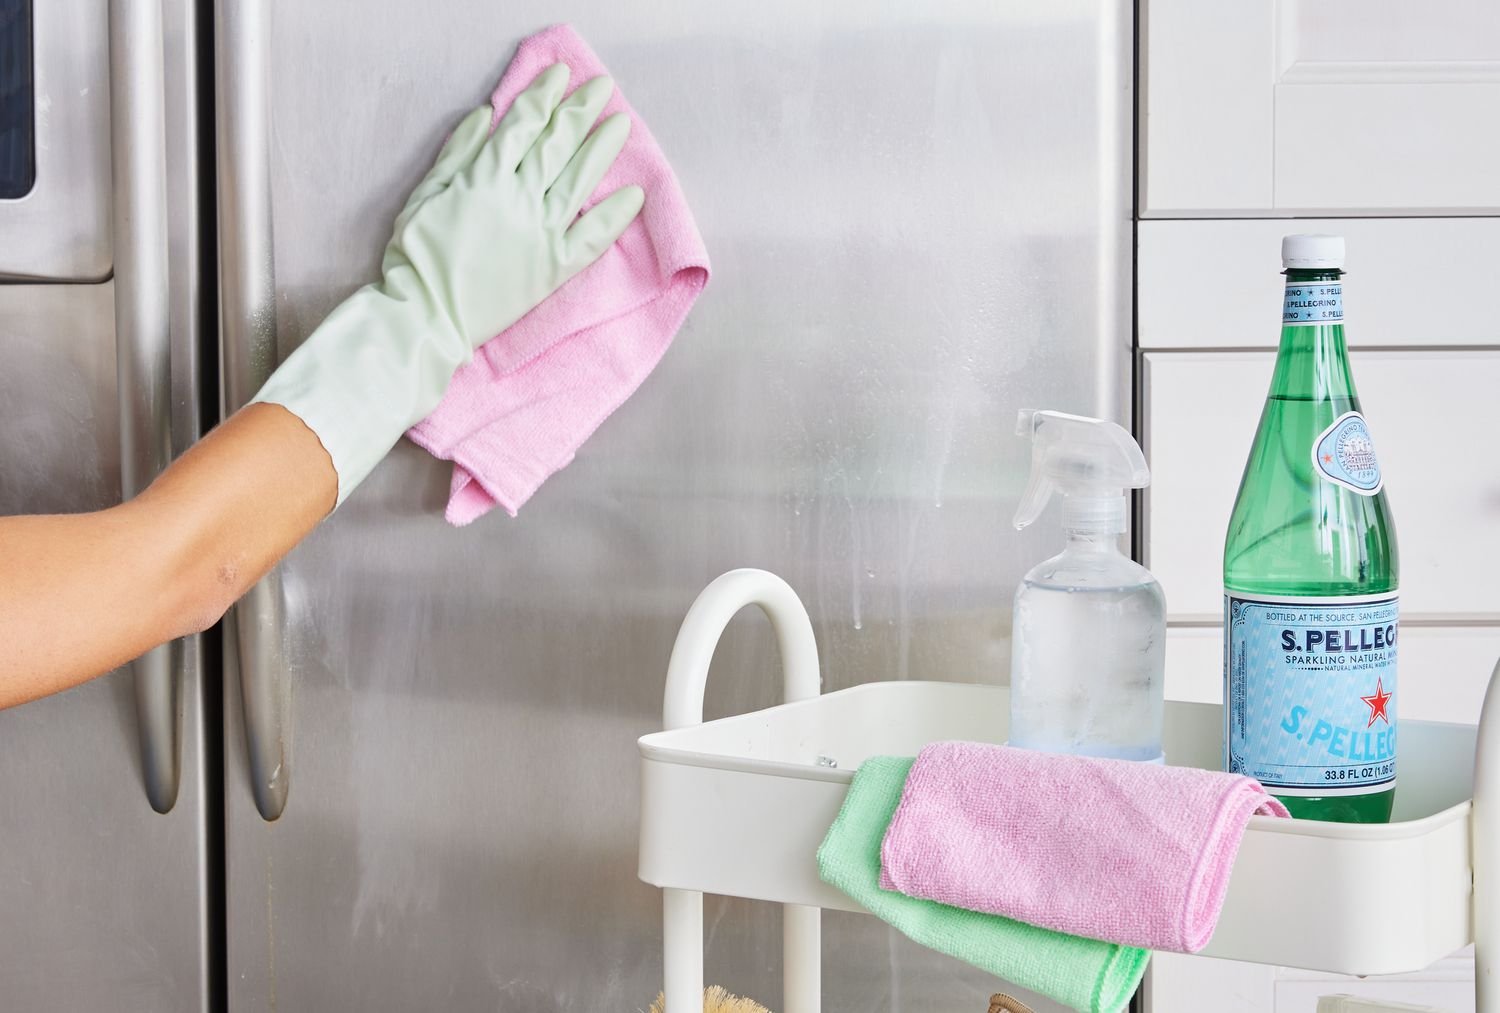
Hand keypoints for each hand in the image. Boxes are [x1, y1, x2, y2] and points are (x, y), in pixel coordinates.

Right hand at [252, 62, 643, 506]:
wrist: (425, 317)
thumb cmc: (414, 258)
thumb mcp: (422, 195)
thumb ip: (456, 154)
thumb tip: (487, 115)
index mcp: (483, 178)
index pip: (522, 125)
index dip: (543, 96)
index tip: (560, 74)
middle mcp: (518, 199)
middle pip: (557, 145)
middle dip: (580, 111)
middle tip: (603, 87)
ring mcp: (541, 233)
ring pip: (578, 180)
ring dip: (601, 148)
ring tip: (621, 123)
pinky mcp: (555, 267)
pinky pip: (593, 237)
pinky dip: (616, 215)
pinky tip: (635, 194)